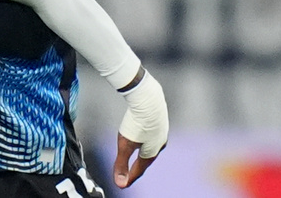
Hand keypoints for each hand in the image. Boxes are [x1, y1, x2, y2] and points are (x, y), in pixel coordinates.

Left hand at [113, 70, 167, 187]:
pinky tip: (142, 136)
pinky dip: (144, 140)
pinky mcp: (158, 120)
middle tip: (130, 173)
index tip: (123, 183)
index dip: (130, 177)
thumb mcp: (125, 144)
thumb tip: (120, 182)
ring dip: (142, 152)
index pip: (139, 169)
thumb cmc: (138, 122)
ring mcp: (160, 131)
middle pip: (146, 158)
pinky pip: (151, 135)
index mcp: (152, 152)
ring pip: (150, 146)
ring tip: (137, 156)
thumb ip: (122, 164)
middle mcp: (159, 143)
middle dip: (138, 166)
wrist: (148, 98)